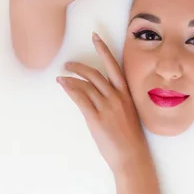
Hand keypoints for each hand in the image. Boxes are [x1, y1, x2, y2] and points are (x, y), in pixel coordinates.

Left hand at [57, 32, 148, 174]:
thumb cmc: (130, 139)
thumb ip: (117, 102)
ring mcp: (107, 107)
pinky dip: (70, 89)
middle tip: (68, 64)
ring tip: (61, 76)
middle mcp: (117, 97)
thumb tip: (102, 96)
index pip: (114, 66)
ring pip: (86, 84)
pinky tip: (63, 84)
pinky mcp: (96, 118)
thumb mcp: (128, 115)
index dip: (104, 49)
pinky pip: (81, 98)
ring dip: (71, 77)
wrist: (131, 157)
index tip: (95, 37)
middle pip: (95, 73)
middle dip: (79, 66)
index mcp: (127, 95)